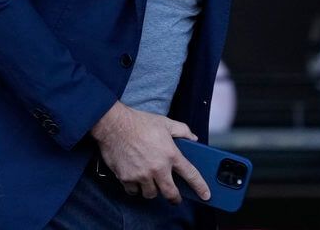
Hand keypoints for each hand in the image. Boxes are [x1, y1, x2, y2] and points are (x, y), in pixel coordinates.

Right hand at [90, 101, 209, 203]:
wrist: (113, 124)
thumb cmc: (138, 122)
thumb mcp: (164, 122)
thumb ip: (182, 130)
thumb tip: (193, 138)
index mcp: (170, 154)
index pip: (191, 175)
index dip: (200, 187)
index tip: (205, 195)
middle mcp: (158, 168)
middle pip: (171, 194)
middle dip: (174, 198)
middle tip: (173, 196)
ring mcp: (142, 175)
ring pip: (151, 194)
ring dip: (152, 190)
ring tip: (150, 182)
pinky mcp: (127, 178)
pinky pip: (134, 191)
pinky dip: (135, 188)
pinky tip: (135, 180)